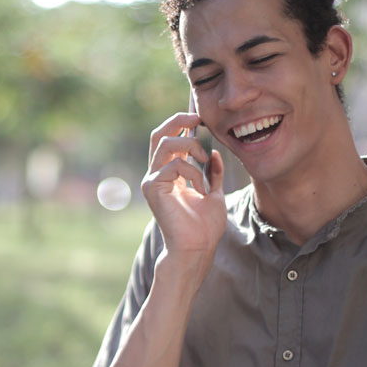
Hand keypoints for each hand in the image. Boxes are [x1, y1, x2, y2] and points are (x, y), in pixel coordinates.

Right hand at [143, 113, 226, 267]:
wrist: (197, 248)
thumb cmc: (204, 226)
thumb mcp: (214, 193)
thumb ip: (212, 173)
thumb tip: (214, 153)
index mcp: (169, 174)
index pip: (169, 139)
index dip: (182, 124)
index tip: (202, 120)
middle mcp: (157, 174)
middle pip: (159, 134)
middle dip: (178, 120)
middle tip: (198, 118)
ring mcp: (152, 180)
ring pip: (166, 143)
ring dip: (190, 146)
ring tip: (205, 161)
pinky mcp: (153, 188)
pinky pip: (174, 165)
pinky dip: (193, 172)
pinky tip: (201, 188)